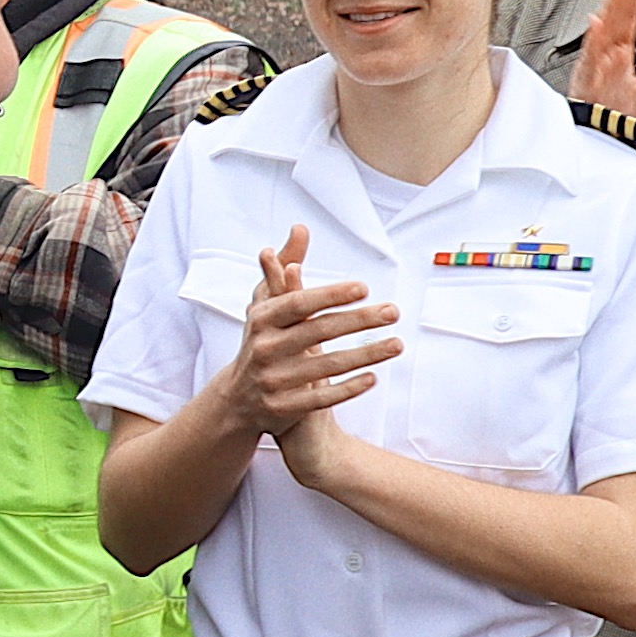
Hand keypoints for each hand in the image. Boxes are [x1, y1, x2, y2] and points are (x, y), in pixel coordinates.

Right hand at [225, 223, 399, 486]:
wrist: (238, 400)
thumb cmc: (263, 341)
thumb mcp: (266, 305)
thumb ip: (284, 266)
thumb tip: (300, 228)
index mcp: (261, 320)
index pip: (299, 304)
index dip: (331, 295)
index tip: (364, 288)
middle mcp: (264, 349)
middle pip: (318, 332)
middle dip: (359, 321)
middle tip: (393, 312)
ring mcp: (273, 381)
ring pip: (326, 366)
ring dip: (366, 355)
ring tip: (397, 344)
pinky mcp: (284, 408)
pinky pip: (322, 398)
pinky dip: (349, 388)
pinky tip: (373, 378)